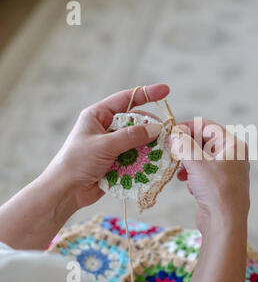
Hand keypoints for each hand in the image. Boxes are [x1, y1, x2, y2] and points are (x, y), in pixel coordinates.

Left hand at [45, 84, 169, 208]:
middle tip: (167, 132)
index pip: (126, 99)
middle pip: (136, 121)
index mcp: (98, 115)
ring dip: (150, 145)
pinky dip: (146, 159)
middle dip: (151, 127)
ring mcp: (113, 145)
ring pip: (138, 140)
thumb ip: (131, 136)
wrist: (66, 191)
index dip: (147, 93)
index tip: (165, 90)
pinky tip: (156, 162)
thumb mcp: (104, 145)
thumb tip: (156, 128)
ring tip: (165, 148)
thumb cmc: (77, 163)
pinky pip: (136, 156)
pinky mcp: (118, 161)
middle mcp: (107, 127)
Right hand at [167, 119, 249, 233]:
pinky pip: (202, 173)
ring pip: (201, 159)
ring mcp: (227, 172)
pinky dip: (193, 176)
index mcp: (233, 145)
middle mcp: (233, 156)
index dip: (188, 127)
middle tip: (170, 150)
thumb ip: (183, 145)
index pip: (208, 126)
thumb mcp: (197, 162)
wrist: (224, 223)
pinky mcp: (219, 186)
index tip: (170, 131)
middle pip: (204, 142)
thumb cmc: (216, 189)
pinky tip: (188, 185)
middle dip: (186, 147)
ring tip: (179, 171)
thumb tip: (172, 135)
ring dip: (187, 163)